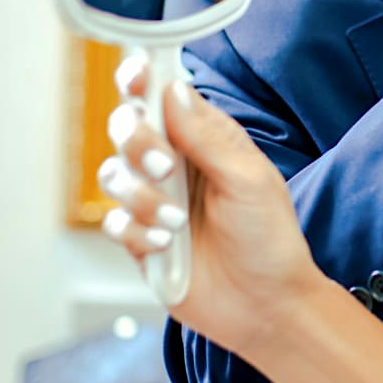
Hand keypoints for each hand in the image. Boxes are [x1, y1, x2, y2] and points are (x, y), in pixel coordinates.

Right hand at [98, 54, 328, 359]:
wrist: (265, 304)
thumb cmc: (269, 238)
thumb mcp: (249, 180)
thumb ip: (208, 137)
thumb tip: (172, 90)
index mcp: (206, 140)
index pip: (163, 97)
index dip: (141, 80)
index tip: (135, 78)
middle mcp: (175, 164)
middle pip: (126, 128)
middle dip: (136, 142)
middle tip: (163, 166)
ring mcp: (154, 200)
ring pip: (113, 175)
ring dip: (141, 198)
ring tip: (177, 221)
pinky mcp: (139, 237)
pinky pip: (113, 222)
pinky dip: (137, 233)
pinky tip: (168, 245)